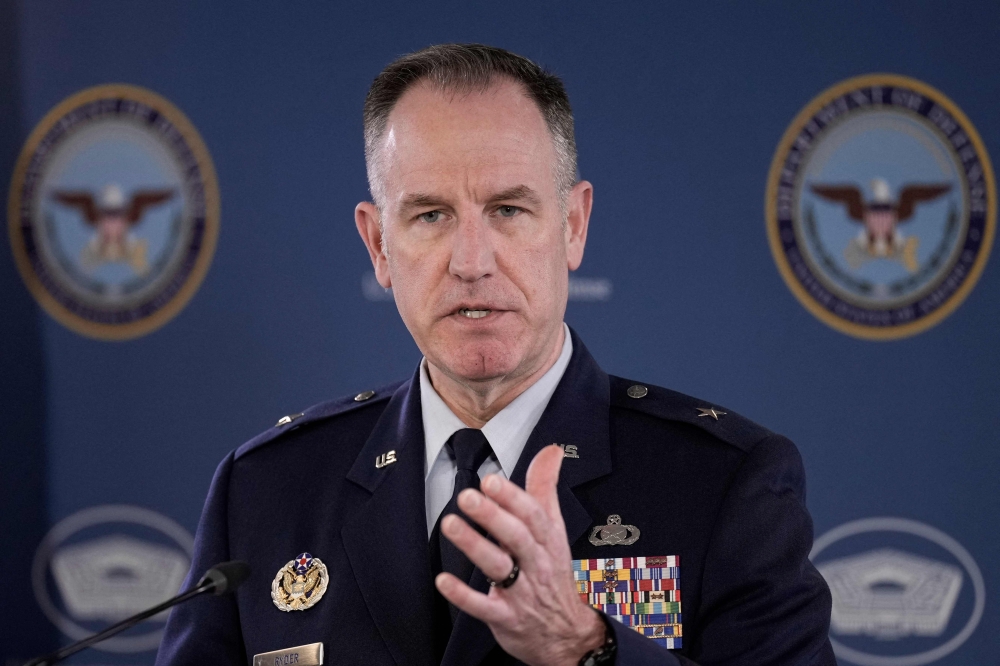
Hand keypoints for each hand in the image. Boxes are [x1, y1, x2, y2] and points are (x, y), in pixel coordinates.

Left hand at [435, 445, 605, 665]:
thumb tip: (552, 450)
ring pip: (499, 567)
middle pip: (517, 537)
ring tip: (450, 524)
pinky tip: (443, 580)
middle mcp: (536, 564)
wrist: (566, 633)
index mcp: (548, 541)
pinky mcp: (505, 618)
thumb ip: (546, 487)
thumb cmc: (552, 573)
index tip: (491, 480)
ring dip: (474, 546)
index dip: (513, 497)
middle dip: (492, 516)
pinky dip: (463, 595)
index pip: (534, 516)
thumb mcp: (555, 529)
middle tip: (467, 496)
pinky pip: (483, 607)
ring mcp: (521, 593)